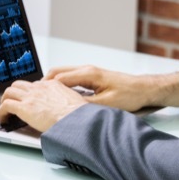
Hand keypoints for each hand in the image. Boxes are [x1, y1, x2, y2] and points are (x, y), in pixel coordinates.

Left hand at [0, 78, 88, 132]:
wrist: (76, 119)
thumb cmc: (78, 115)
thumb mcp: (75, 101)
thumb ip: (66, 101)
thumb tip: (65, 108)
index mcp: (52, 85)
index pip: (35, 85)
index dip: (29, 92)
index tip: (28, 99)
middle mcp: (40, 88)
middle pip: (19, 85)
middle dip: (14, 93)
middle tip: (12, 102)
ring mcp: (31, 97)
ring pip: (9, 92)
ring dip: (5, 100)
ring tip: (5, 111)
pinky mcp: (24, 107)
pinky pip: (6, 105)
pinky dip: (1, 112)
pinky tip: (3, 119)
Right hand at [46, 66, 178, 111]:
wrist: (144, 89)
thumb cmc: (130, 95)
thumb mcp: (107, 104)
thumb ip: (85, 106)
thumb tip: (68, 110)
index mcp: (88, 74)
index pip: (59, 78)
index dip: (45, 87)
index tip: (35, 96)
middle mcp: (86, 69)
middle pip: (57, 72)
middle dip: (44, 83)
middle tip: (34, 95)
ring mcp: (88, 71)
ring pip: (62, 74)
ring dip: (52, 83)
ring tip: (43, 96)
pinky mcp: (91, 76)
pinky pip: (70, 77)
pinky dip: (61, 84)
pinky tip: (59, 95)